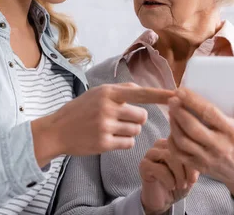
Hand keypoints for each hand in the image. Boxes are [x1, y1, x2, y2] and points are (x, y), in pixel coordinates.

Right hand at [31, 83, 174, 165]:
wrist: (57, 130)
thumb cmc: (80, 109)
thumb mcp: (97, 92)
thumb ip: (121, 90)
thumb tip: (142, 89)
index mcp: (109, 92)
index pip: (141, 92)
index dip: (160, 95)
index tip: (177, 95)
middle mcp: (108, 108)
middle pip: (142, 116)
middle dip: (137, 120)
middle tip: (122, 119)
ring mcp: (105, 126)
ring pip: (136, 131)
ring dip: (129, 131)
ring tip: (112, 128)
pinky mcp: (104, 143)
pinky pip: (128, 144)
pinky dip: (124, 142)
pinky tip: (110, 138)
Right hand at [140, 139, 198, 214]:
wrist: (164, 200)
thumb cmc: (178, 184)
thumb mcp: (190, 174)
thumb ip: (194, 163)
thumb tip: (199, 160)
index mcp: (172, 143)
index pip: (185, 144)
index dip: (192, 161)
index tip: (194, 178)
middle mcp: (160, 144)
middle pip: (177, 149)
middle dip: (186, 168)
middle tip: (188, 182)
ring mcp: (150, 154)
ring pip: (168, 156)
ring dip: (178, 174)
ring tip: (181, 185)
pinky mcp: (144, 165)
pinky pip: (159, 168)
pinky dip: (168, 179)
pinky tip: (171, 186)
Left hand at [167, 84, 233, 208]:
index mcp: (232, 132)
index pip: (209, 113)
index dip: (192, 101)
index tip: (181, 91)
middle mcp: (219, 146)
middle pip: (192, 127)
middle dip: (178, 112)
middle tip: (172, 100)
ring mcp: (208, 158)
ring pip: (183, 141)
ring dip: (173, 125)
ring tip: (171, 112)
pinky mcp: (200, 167)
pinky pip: (180, 155)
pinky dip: (172, 142)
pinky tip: (172, 131)